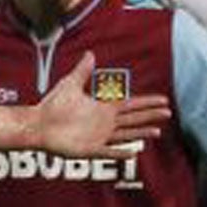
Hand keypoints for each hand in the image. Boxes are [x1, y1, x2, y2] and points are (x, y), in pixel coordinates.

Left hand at [33, 51, 171, 155]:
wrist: (38, 124)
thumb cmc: (52, 105)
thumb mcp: (70, 84)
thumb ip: (82, 71)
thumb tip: (90, 54)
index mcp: (103, 108)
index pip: (131, 105)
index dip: (147, 102)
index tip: (163, 100)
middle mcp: (105, 123)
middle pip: (134, 119)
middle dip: (150, 116)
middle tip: (168, 114)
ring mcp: (99, 137)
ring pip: (126, 136)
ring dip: (141, 134)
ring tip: (157, 132)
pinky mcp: (90, 150)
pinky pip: (110, 152)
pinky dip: (121, 152)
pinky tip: (134, 152)